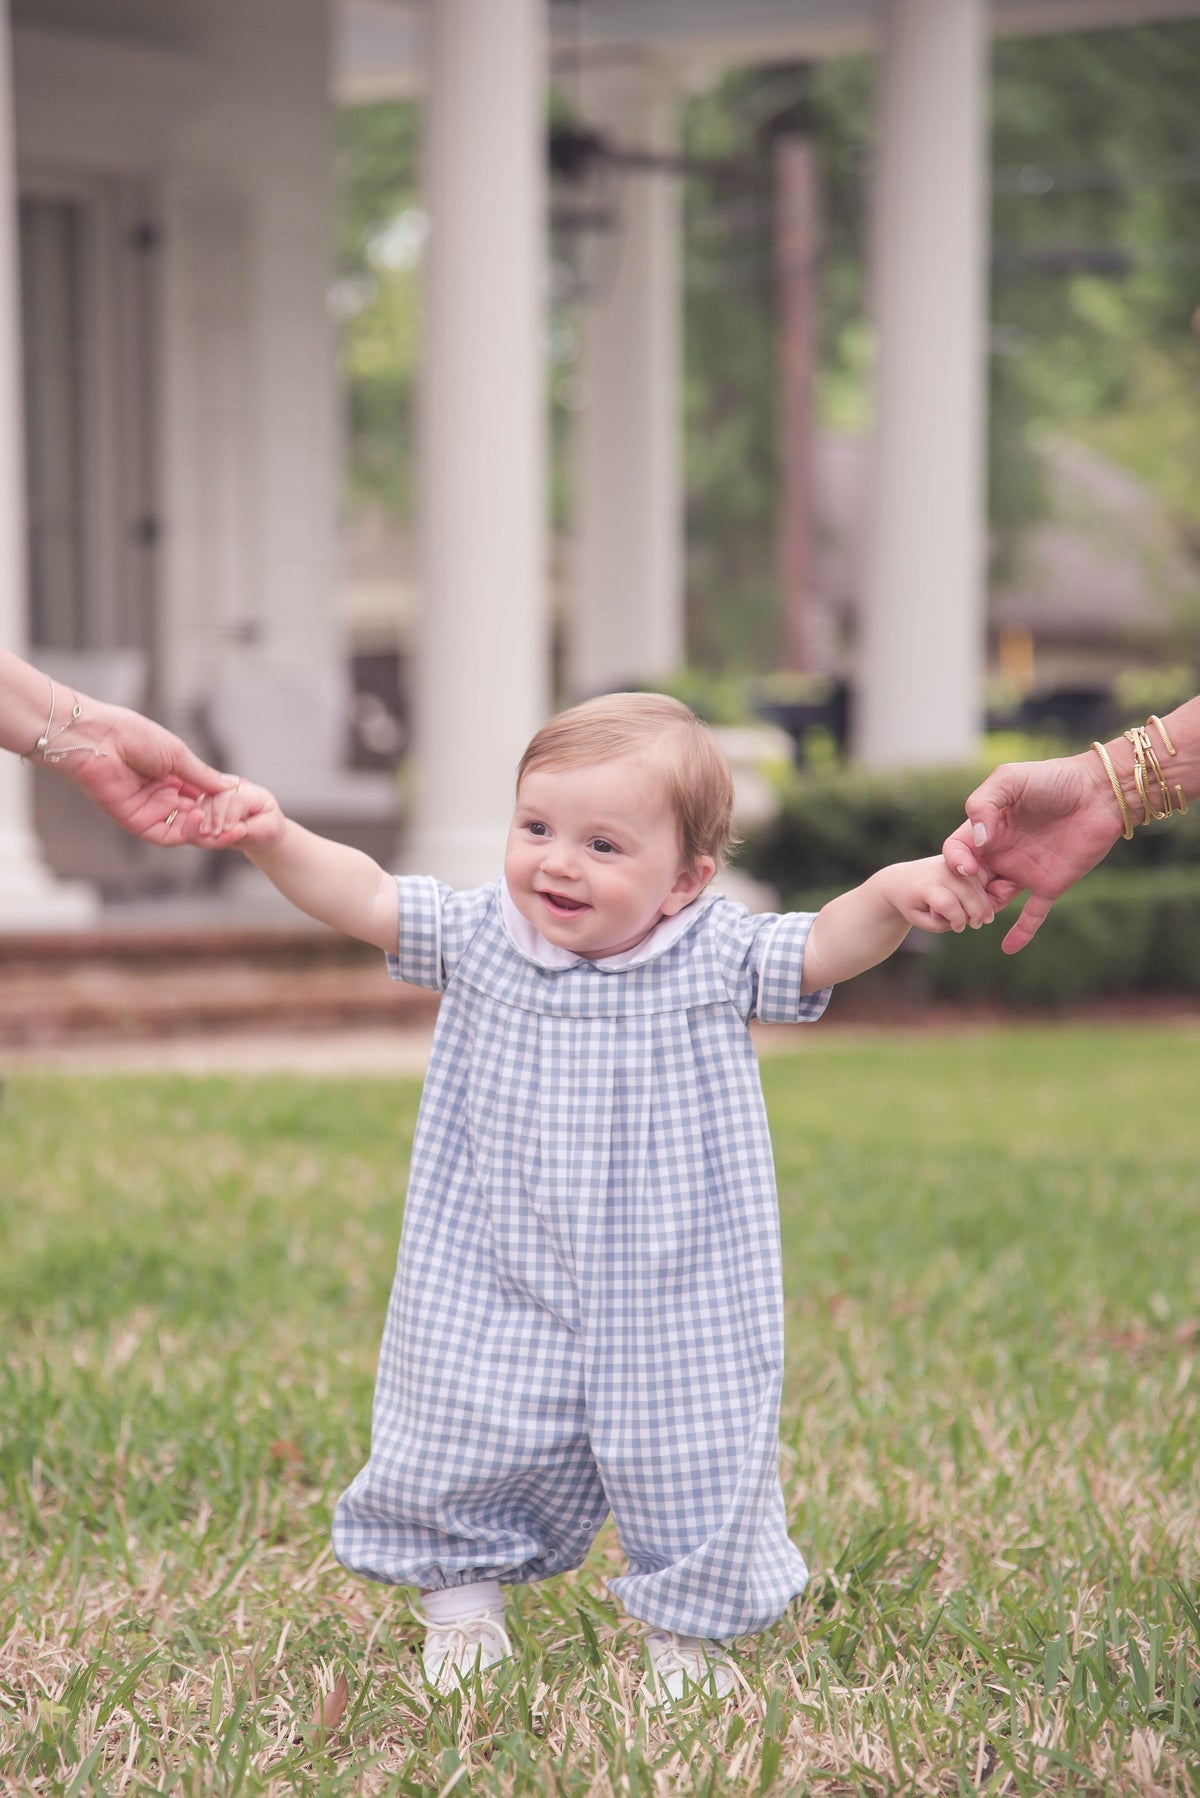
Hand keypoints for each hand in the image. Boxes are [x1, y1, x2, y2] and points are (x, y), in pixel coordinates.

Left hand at [56, 697, 230, 845]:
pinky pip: (166, 836)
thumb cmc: (134, 735)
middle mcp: (162, 796)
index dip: (220, 805)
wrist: (98, 738)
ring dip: (204, 830)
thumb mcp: (178, 754)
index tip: (239, 806)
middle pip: (195, 818)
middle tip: (238, 825)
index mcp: (172, 776)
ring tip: (222, 826)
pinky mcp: (136, 822)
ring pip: (184, 830)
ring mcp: (149, 810)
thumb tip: (229, 788)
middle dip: (216, 823)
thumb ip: (202, 775)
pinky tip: (198, 820)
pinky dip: (185, 833)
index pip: (202, 798)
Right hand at [184, 776, 285, 850]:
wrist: (259, 834)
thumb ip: (250, 829)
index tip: (227, 830)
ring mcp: (222, 793)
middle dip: (216, 816)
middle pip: (221, 795)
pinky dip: (199, 819)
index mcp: (255, 793)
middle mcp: (237, 788)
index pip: (240, 798)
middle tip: (214, 834)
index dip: (232, 814)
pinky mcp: (210, 801)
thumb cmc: (266, 830)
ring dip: (205, 817)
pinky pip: (199, 806)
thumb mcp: (268, 830)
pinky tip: (201, 831)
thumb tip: (229, 829)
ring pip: (207, 799)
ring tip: (206, 834)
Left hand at [877, 855, 995, 935]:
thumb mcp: (918, 919)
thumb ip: (938, 925)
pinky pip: (978, 875)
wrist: (902, 879)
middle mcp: (939, 872)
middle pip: (967, 894)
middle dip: (976, 913)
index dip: (957, 920)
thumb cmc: (910, 903)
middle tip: (977, 925)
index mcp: (925, 887)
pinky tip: (983, 903)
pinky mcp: (959, 862)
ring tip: (984, 919)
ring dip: (984, 903)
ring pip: (976, 885)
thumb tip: (962, 920)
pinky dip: (984, 889)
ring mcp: (950, 864)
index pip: (948, 905)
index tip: (958, 928)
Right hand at [942, 751, 1122, 953]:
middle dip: (963, 894)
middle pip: (970, 882)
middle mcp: (1001, 852)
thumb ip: (983, 803)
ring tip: (984, 915)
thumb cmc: (1055, 778)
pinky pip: (1033, 914)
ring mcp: (1025, 871)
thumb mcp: (1010, 779)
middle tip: (969, 900)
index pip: (957, 851)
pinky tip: (1008, 948)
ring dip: (986, 910)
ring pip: (995, 900)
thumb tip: (977, 842)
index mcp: (987, 828)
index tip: (966, 867)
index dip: (954, 861)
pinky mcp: (1049, 885)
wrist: (1101, 791)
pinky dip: (1021, 932)